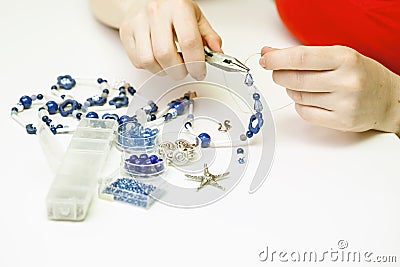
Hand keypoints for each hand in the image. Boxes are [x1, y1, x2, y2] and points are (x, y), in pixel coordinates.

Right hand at [119, 0, 221, 79]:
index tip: (200, 72)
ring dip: (164, 71)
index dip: (197, 64)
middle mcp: (156, 13)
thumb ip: (208, 36)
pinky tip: (158, 59)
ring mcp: (138, 23)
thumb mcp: (195, 16)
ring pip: (150, 61)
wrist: (143, 0)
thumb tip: (217, 53)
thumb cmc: (171, 9)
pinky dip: (151, 67)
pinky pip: (138, 62)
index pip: (189, 42)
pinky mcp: (126, 33)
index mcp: (177, 7)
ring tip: (171, 64)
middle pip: (167, 55)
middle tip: (185, 70)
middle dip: (179, 71)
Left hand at [259, 45, 399, 133]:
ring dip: (292, 90)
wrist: (387, 99)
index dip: (278, 59)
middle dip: (279, 75)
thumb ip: (304, 55)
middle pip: (295, 79)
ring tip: (304, 85)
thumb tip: (269, 54)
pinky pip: (305, 112)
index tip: (265, 59)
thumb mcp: (337, 56)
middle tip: (278, 72)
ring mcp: (344, 103)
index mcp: (345, 59)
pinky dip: (300, 105)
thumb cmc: (360, 74)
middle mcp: (346, 81)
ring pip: (298, 97)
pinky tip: (310, 99)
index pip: (301, 58)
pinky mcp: (340, 121)